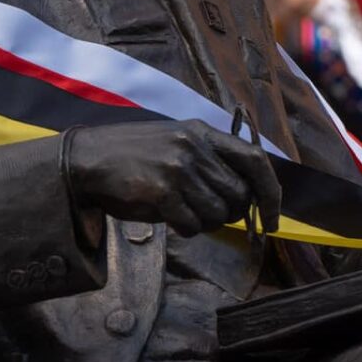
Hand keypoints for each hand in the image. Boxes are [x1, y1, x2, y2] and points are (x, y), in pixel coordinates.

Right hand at [64, 119, 281, 237]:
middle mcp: (195, 147)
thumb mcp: (177, 142)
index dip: (271, 192)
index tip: (274, 217)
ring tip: (184, 212)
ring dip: (205, 222)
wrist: (88, 159)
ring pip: (218, 214)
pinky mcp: (162, 191)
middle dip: (230, 213)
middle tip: (207, 213)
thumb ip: (211, 160)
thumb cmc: (134, 156)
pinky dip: (186, 228)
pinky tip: (170, 217)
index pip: (256, 160)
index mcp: (203, 132)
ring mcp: (179, 168)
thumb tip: (247, 196)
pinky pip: (193, 225)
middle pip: (239, 194)